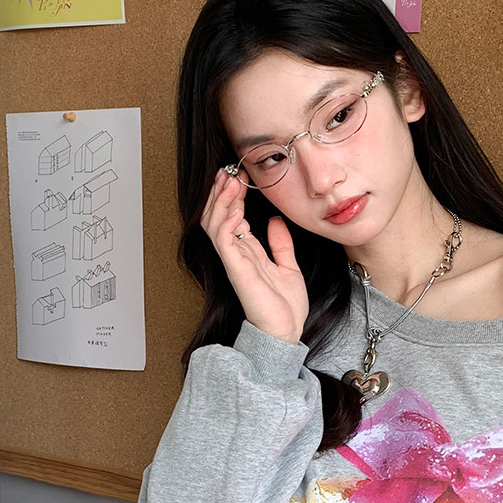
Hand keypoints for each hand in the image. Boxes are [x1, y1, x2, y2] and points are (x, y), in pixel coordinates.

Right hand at [200, 168, 309, 343]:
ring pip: (215, 223)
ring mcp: (234, 261)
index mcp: (247, 252)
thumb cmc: (285, 307)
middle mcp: (237, 254)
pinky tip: (235, 205)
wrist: (286, 332)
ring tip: (229, 180)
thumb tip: (275, 221)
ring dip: (221, 200)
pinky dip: (226, 219)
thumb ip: (280, 244)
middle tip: (228, 170)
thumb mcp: (288, 266)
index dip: (233, 195)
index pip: (232, 217)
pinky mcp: (236, 269)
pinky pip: (224, 239)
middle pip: (218, 215)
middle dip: (221, 192)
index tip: (240, 174)